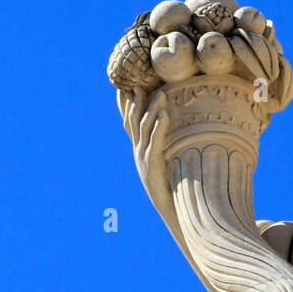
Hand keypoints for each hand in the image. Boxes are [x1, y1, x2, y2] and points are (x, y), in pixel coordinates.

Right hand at [117, 87, 172, 214]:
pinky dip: (159, 127)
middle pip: (133, 122)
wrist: (169, 208)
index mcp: (138, 149)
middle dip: (135, 102)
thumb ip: (160, 146)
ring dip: (151, 109)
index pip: (128, 123)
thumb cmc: (169, 185)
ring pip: (144, 129)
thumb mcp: (161, 162)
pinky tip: (164, 115)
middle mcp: (137, 152)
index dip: (124, 105)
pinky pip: (155, 142)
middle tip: (138, 84)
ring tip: (160, 94)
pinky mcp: (153, 165)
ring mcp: (143, 158)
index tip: (123, 86)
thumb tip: (166, 130)